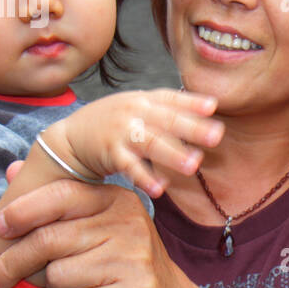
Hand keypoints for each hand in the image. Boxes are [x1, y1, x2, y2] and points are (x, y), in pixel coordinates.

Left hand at [0, 179, 198, 287]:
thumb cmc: (125, 263)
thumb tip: (10, 170)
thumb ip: (55, 202)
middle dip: (12, 264)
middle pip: (49, 240)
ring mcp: (135, 258)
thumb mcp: (99, 225)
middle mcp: (128, 223)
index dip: (21, 212)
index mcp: (116, 200)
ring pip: (60, 276)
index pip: (59, 195)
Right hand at [44, 89, 221, 197]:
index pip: (171, 99)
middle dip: (192, 128)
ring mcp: (122, 133)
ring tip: (194, 165)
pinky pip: (130, 168)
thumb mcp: (138, 106)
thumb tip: (209, 107)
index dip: (192, 102)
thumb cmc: (114, 122)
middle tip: (216, 136)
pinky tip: (161, 188)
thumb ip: (168, 108)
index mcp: (144, 100)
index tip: (213, 107)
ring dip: (173, 154)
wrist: (71, 137)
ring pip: (150, 144)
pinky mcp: (110, 154)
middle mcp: (134, 113)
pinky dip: (145, 178)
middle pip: (166, 120)